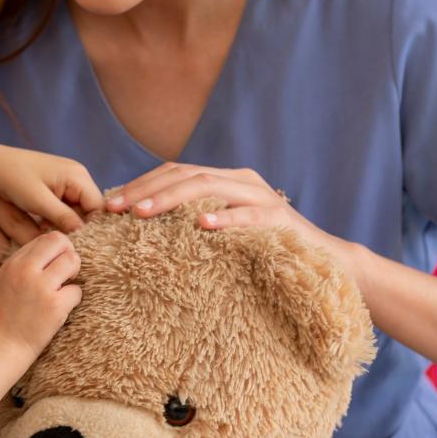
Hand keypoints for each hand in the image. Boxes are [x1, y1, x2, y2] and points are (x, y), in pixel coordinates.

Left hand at [0, 143, 115, 233]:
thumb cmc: (14, 179)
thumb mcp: (39, 201)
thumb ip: (63, 217)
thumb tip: (84, 233)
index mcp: (78, 176)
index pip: (97, 207)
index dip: (90, 226)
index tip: (75, 241)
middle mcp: (77, 176)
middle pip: (89, 209)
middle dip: (76, 225)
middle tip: (59, 238)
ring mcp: (67, 181)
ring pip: (76, 209)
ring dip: (64, 223)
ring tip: (47, 230)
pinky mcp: (56, 186)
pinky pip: (64, 206)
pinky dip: (56, 217)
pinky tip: (42, 224)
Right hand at [0, 232, 81, 359]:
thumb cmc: (1, 318)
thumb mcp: (4, 281)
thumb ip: (23, 265)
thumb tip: (50, 251)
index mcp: (13, 263)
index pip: (44, 238)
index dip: (55, 250)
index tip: (55, 265)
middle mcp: (26, 270)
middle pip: (60, 241)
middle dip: (69, 255)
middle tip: (65, 274)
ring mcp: (41, 287)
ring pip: (73, 261)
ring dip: (73, 275)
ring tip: (63, 289)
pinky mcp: (55, 306)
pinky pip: (77, 291)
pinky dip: (72, 301)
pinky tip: (59, 310)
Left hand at [117, 162, 370, 287]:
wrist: (326, 265)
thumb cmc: (266, 252)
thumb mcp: (225, 232)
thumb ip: (194, 221)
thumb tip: (143, 227)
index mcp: (226, 180)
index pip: (175, 172)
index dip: (140, 184)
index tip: (109, 205)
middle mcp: (242, 181)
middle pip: (186, 174)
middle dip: (146, 190)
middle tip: (116, 209)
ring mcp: (262, 197)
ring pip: (210, 187)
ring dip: (172, 199)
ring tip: (144, 214)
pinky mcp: (280, 219)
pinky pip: (249, 216)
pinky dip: (225, 219)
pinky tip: (202, 226)